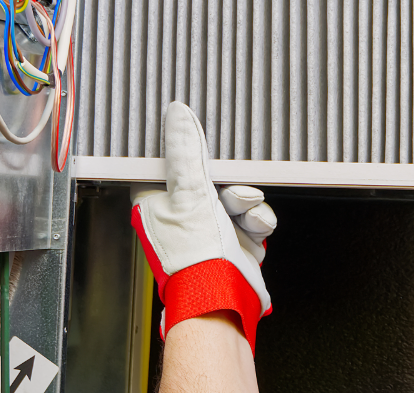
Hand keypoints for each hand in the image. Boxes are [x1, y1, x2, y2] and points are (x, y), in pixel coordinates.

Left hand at [131, 102, 275, 352]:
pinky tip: (254, 228)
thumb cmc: (194, 258)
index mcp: (156, 204)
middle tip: (230, 186)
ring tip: (244, 212)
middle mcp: (180, 217)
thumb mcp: (190, 192)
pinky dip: (257, 220)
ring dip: (245, 201)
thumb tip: (177, 115)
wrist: (224, 299)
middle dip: (228, 181)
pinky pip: (252, 216)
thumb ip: (186, 152)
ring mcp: (208, 230)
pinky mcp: (234, 241)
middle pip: (208, 178)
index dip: (185, 152)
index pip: (168, 164)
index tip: (199, 142)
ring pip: (235, 195)